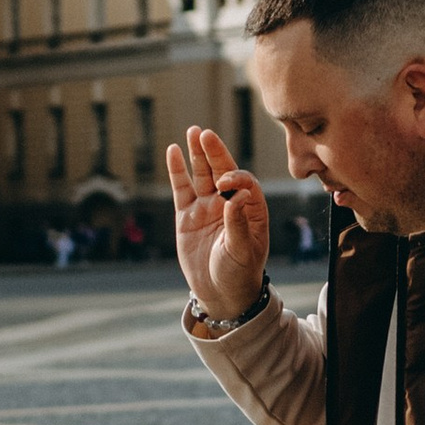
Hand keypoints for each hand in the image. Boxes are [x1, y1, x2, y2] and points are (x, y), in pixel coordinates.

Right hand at [167, 124, 271, 320]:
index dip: (234, 178)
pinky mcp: (187, 216)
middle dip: (215, 152)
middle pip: (222, 170)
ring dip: (198, 154)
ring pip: (202, 174)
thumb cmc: (239, 273)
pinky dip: (178, 170)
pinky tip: (174, 150)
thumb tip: (235, 196)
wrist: (220, 293)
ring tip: (193, 131)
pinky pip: (182, 188)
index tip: (224, 185)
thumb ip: (238, 224)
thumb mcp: (242, 252)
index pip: (244, 183)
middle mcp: (229, 203)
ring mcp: (207, 207)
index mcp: (250, 209)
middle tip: (205, 133)